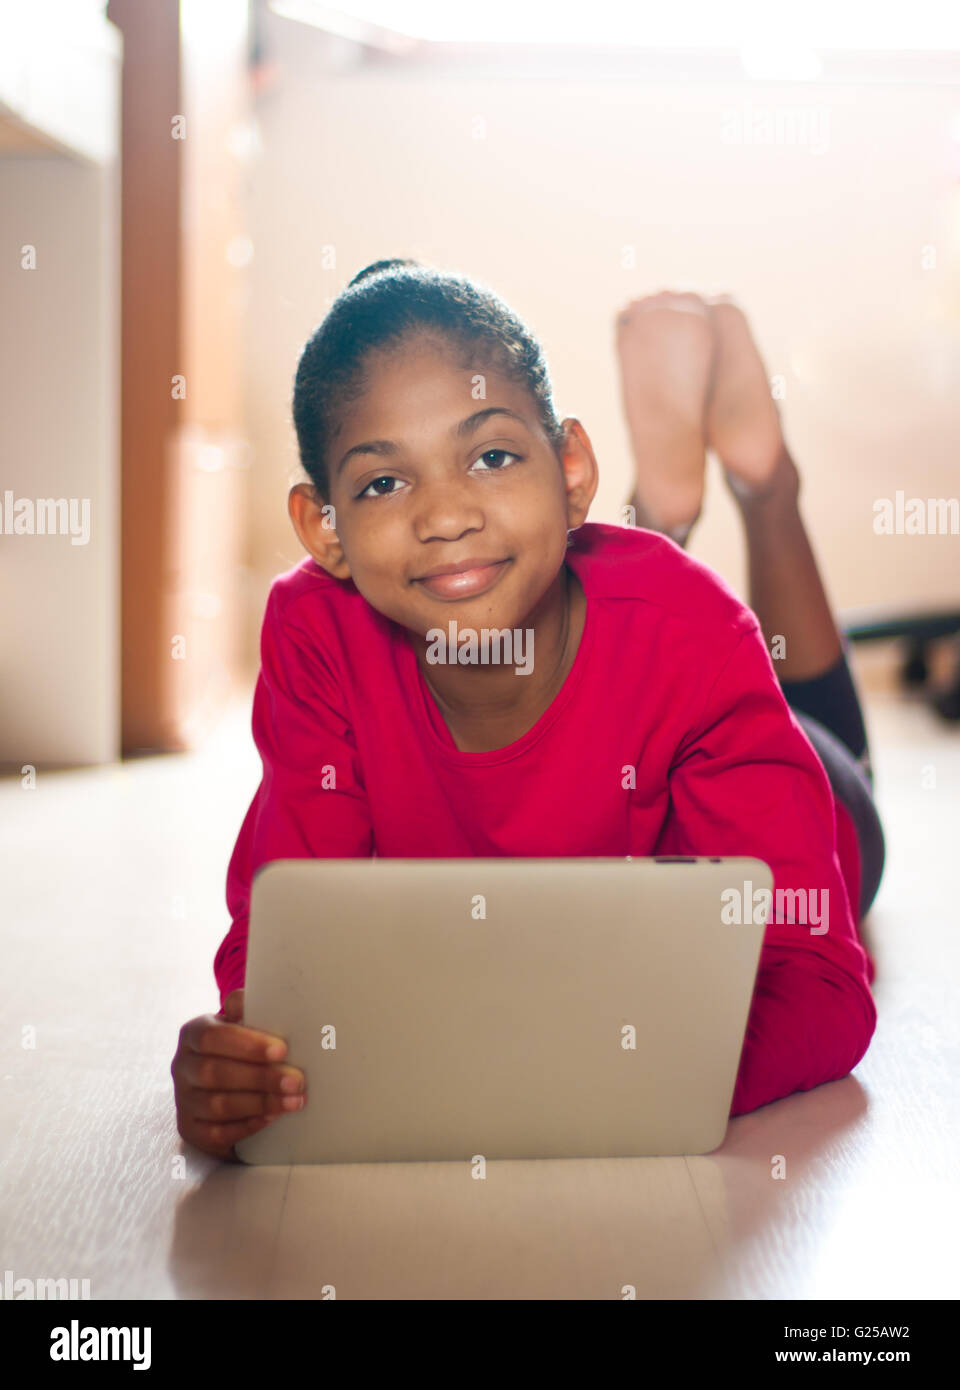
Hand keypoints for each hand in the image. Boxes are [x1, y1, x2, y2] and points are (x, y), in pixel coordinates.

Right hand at [171, 988, 306, 1160]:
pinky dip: (247, 1125)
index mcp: (193, 1033)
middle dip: (260, 1078)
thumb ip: (247, 1008)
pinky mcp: (190, 1128)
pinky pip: (217, 1132)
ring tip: (293, 1101)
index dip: (247, 1044)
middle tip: (296, 1081)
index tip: (282, 1050)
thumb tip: (258, 998)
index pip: (212, 1037)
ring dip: (260, 1103)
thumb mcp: (241, 1022)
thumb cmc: (240, 1045)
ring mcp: (184, 1100)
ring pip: (217, 1105)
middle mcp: (182, 1066)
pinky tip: (271, 1118)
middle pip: (215, 1073)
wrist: (224, 1079)